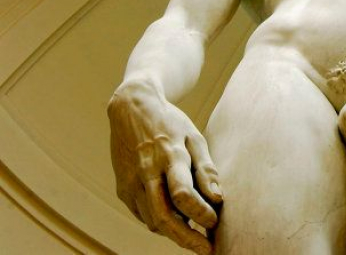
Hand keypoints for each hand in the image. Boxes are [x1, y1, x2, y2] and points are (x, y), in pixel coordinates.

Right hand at [108, 79, 222, 253]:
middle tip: (206, 250)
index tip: (215, 222)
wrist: (131, 109)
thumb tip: (218, 198)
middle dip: (186, 239)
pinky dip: (160, 222)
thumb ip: (206, 168)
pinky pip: (143, 215)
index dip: (200, 213)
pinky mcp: (122, 189)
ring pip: (152, 221)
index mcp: (168, 154)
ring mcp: (130, 182)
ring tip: (195, 235)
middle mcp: (146, 171)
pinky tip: (175, 220)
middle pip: (164, 217)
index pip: (183, 194)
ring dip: (174, 233)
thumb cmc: (170, 122)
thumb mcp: (194, 136)